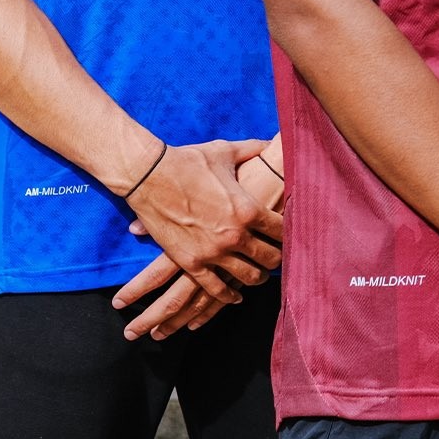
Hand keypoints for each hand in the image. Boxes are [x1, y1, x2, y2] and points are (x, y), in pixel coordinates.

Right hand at [114, 148, 284, 339]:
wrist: (149, 175)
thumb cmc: (189, 160)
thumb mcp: (224, 151)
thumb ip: (251, 150)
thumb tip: (270, 142)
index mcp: (247, 208)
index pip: (281, 229)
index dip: (289, 233)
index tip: (289, 234)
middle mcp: (235, 235)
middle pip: (270, 258)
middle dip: (277, 258)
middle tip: (278, 257)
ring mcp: (213, 252)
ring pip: (248, 277)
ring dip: (257, 278)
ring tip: (260, 275)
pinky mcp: (192, 263)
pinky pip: (217, 289)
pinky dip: (229, 296)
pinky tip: (235, 296)